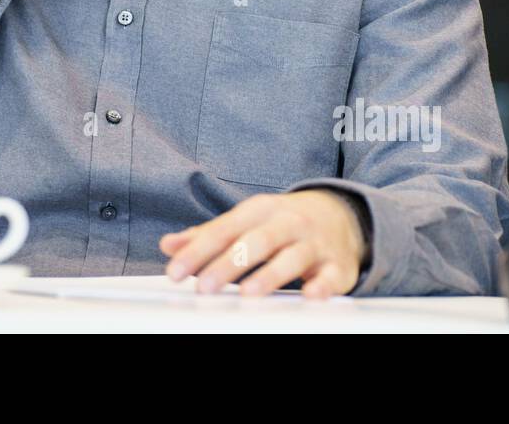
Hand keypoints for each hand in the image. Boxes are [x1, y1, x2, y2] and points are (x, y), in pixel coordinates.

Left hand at [159, 190, 367, 298]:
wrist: (340, 215)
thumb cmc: (281, 223)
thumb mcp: (246, 221)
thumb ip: (208, 235)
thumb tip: (168, 246)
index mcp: (259, 211)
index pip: (224, 230)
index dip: (198, 251)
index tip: (174, 272)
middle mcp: (287, 223)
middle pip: (256, 242)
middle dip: (228, 264)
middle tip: (204, 287)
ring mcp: (314, 243)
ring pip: (292, 257)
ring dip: (270, 275)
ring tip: (247, 293)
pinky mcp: (337, 266)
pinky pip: (331, 276)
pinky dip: (322, 286)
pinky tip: (310, 296)